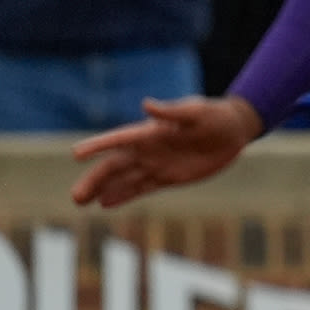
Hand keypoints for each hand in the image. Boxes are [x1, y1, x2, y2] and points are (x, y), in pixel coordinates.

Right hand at [71, 96, 263, 208]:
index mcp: (151, 131)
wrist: (234, 130)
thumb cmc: (214, 116)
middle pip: (114, 166)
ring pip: (123, 179)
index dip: (98, 146)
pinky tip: (106, 204)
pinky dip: (124, 196)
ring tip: (81, 201)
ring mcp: (156, 164)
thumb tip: (146, 105)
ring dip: (103, 190)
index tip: (76, 154)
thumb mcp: (195, 112)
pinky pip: (142, 188)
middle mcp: (148, 149)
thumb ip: (171, 112)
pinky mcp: (168, 177)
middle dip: (95, 180)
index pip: (119, 140)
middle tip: (76, 196)